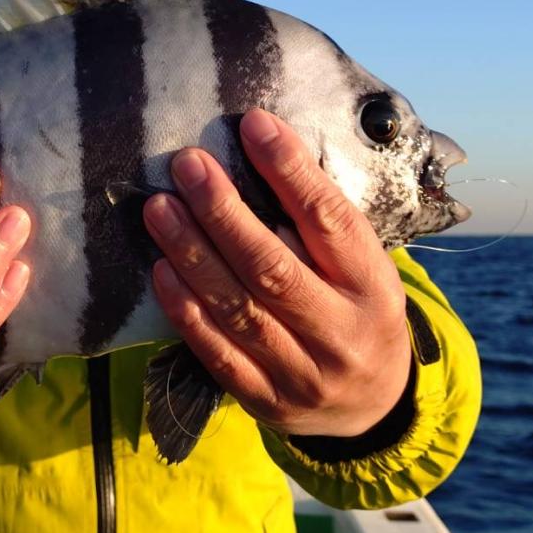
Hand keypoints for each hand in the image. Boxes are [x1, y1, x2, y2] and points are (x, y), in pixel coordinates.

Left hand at [143, 109, 410, 438]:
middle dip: (223, 211)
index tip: (253, 125)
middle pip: (273, 267)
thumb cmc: (357, 311)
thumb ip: (320, 224)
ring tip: (159, 208)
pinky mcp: (266, 401)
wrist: (373, 407)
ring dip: (192, 254)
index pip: (329, 219)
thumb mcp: (362, 266)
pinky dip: (186, 311)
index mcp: (373, 285)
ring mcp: (303, 373)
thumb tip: (260, 150)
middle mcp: (341, 331)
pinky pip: (218, 354)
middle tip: (187, 165)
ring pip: (239, 309)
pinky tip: (161, 270)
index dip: (289, 170)